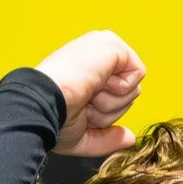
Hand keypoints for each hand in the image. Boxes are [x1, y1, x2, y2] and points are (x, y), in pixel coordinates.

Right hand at [35, 31, 144, 156]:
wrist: (44, 103)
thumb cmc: (54, 118)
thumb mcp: (83, 136)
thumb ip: (107, 138)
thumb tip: (130, 138)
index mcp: (86, 71)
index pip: (114, 97)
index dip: (102, 114)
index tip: (80, 110)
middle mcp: (96, 56)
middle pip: (128, 93)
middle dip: (109, 109)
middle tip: (85, 103)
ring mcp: (104, 47)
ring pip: (133, 87)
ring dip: (112, 102)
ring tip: (88, 94)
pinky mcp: (113, 44)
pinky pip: (138, 73)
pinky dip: (121, 89)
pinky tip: (98, 84)